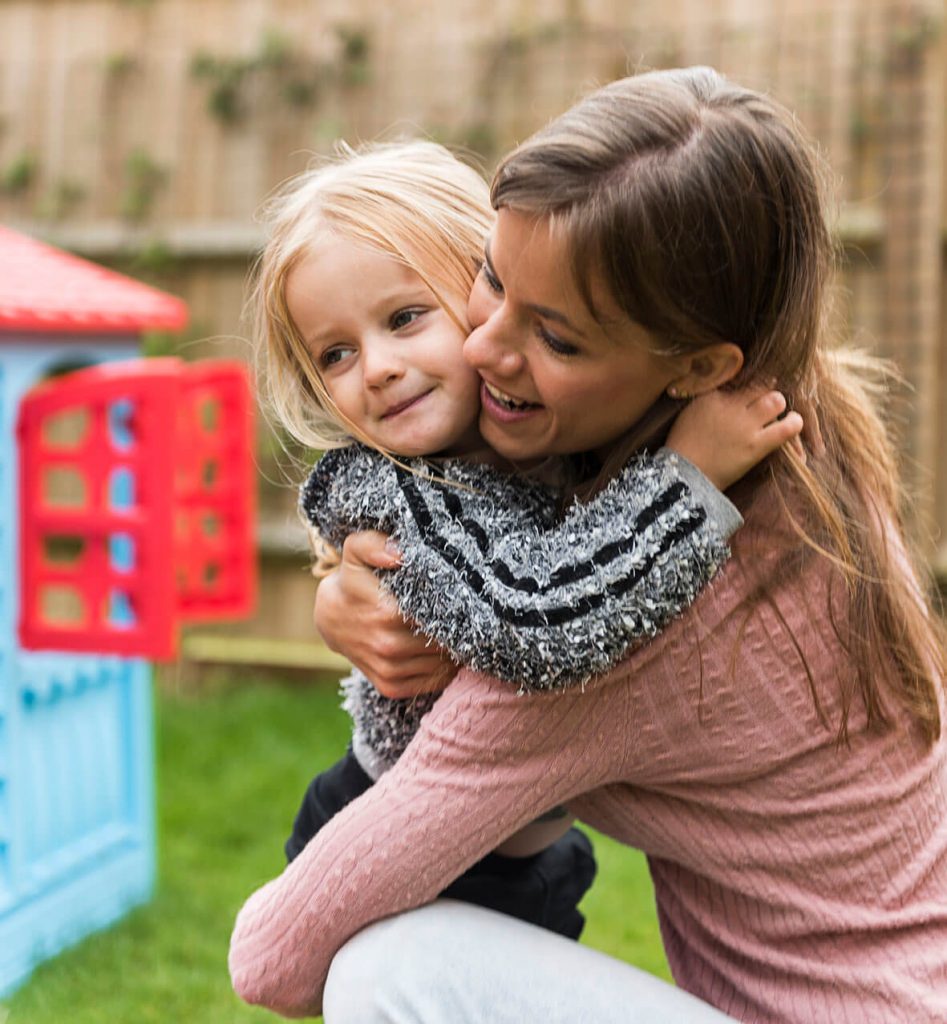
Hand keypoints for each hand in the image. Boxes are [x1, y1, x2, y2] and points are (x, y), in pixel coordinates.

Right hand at [314, 530, 456, 697]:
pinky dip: (442, 669)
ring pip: (442, 663)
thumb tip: (400, 554)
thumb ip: (374, 543)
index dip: (456, 607)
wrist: (331, 618)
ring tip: (453, 631)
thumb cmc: (353, 579)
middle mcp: (388, 645)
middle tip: (466, 615)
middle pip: (445, 639)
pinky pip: (433, 681)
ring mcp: (389, 669)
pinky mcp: (390, 687)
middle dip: (457, 628)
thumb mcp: (356, 550)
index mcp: (387, 611)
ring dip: (452, 649)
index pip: (440, 614)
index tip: (463, 598)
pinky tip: (439, 650)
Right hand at [666, 386, 803, 490]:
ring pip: (776, 401)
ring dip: (779, 404)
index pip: (741, 379)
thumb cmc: (683, 446)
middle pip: (760, 386)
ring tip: (779, 411)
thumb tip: (727, 389)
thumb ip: (708, 398)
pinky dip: (794, 423)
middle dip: (765, 391)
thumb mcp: (690, 412)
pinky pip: (786, 428)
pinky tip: (794, 422)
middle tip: (765, 402)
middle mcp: (730, 406)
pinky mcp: (756, 445)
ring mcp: (744, 425)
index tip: (749, 392)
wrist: (682, 475)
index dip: (748, 386)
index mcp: (712, 396)